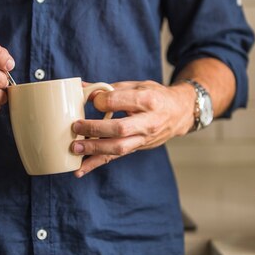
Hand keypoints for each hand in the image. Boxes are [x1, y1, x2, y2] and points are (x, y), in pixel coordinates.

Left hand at [70, 80, 195, 177]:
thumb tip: (84, 89)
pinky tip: (80, 169)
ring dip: (94, 149)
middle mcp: (148, 122)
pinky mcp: (138, 148)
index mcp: (149, 100)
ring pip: (119, 148)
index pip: (121, 101)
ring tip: (75, 148)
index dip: (103, 100)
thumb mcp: (138, 85)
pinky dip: (96, 164)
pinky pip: (116, 157)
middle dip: (95, 129)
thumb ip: (112, 88)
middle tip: (76, 127)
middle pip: (120, 129)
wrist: (180, 113)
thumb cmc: (156, 96)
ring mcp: (144, 139)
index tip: (91, 98)